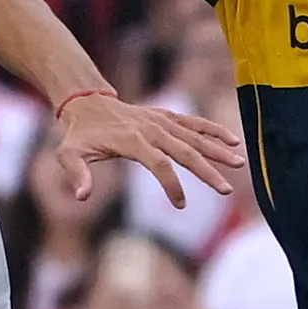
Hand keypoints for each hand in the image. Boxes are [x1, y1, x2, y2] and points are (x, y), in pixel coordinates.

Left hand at [53, 92, 239, 208]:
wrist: (86, 104)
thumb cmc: (79, 135)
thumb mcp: (68, 154)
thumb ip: (76, 174)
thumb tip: (81, 196)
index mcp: (131, 139)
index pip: (159, 163)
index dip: (171, 184)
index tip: (180, 205)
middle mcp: (151, 128)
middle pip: (184, 150)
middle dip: (206, 170)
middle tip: (225, 189)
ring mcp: (161, 120)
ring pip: (194, 136)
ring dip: (217, 149)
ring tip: (239, 163)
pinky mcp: (166, 116)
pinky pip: (194, 123)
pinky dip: (213, 130)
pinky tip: (233, 140)